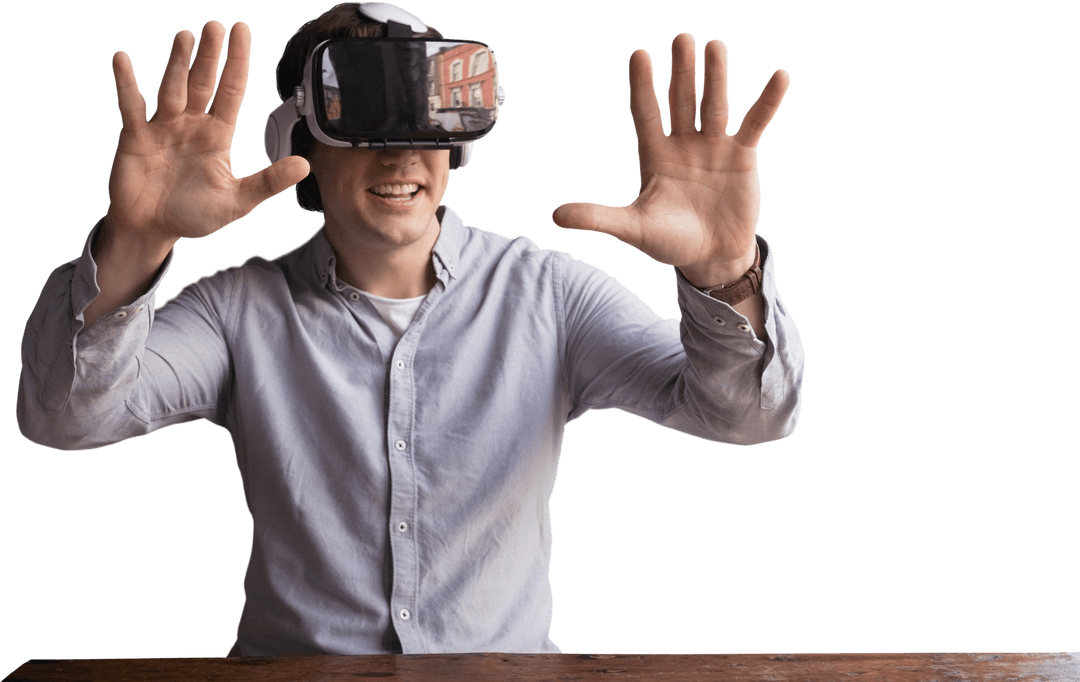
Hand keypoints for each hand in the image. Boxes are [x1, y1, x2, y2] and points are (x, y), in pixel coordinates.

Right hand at [103, 21, 308, 245]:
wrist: (152, 229)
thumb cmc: (194, 214)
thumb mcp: (237, 201)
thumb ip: (268, 182)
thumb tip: (305, 165)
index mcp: (217, 134)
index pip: (231, 91)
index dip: (237, 63)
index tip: (242, 31)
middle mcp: (191, 124)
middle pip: (203, 82)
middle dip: (210, 55)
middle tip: (217, 26)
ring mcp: (162, 127)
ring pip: (172, 88)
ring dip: (178, 63)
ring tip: (185, 36)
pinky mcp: (135, 136)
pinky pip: (130, 106)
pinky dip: (126, 83)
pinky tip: (122, 59)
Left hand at [551, 33, 788, 286]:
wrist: (710, 258)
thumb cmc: (669, 243)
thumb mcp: (633, 229)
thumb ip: (598, 218)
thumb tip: (555, 216)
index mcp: (654, 156)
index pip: (645, 113)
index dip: (643, 87)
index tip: (639, 55)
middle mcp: (682, 144)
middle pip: (681, 100)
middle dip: (681, 71)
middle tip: (681, 39)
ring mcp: (713, 148)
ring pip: (714, 105)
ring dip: (716, 77)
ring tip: (715, 46)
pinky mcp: (741, 157)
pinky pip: (755, 124)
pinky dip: (766, 103)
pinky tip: (779, 77)